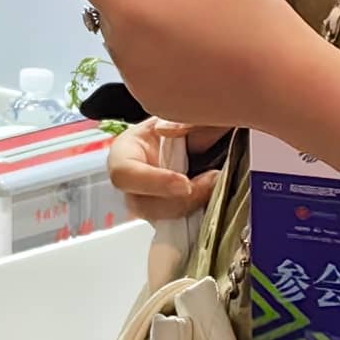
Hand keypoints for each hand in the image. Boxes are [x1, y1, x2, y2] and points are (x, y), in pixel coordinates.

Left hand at [65, 0, 327, 141]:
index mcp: (127, 11)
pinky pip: (138, 56)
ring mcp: (133, 80)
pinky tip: (202, 44)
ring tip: (201, 14)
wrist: (289, 87)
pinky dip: (158, 42)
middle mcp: (119, 51)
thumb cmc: (254, 18)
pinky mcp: (150, 99)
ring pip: (122, 25)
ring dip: (149, 8)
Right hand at [102, 118, 221, 226]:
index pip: (124, 174)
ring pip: (163, 220)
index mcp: (125, 153)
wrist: (193, 137)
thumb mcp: (180, 113)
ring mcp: (150, 203)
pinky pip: (179, 226)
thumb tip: (170, 130)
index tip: (184, 183)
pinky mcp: (170, 216)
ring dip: (192, 207)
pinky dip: (199, 215)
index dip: (153, 182)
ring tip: (215, 182)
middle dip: (178, 201)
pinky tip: (214, 196)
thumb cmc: (179, 123)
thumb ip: (180, 119)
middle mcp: (132, 184)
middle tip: (210, 181)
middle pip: (142, 206)